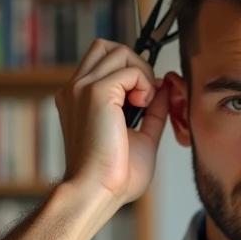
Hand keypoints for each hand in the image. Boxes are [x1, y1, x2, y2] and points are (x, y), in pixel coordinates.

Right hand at [57, 39, 169, 204]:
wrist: (97, 191)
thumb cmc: (113, 177)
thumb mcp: (141, 137)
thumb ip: (152, 111)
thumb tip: (164, 88)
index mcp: (79, 99)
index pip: (104, 62)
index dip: (131, 72)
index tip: (146, 98)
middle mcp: (75, 89)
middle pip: (108, 48)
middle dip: (135, 64)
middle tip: (146, 96)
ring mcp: (82, 88)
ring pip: (120, 52)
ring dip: (142, 73)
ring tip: (144, 102)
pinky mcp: (96, 92)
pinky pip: (130, 69)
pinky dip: (145, 84)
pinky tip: (142, 105)